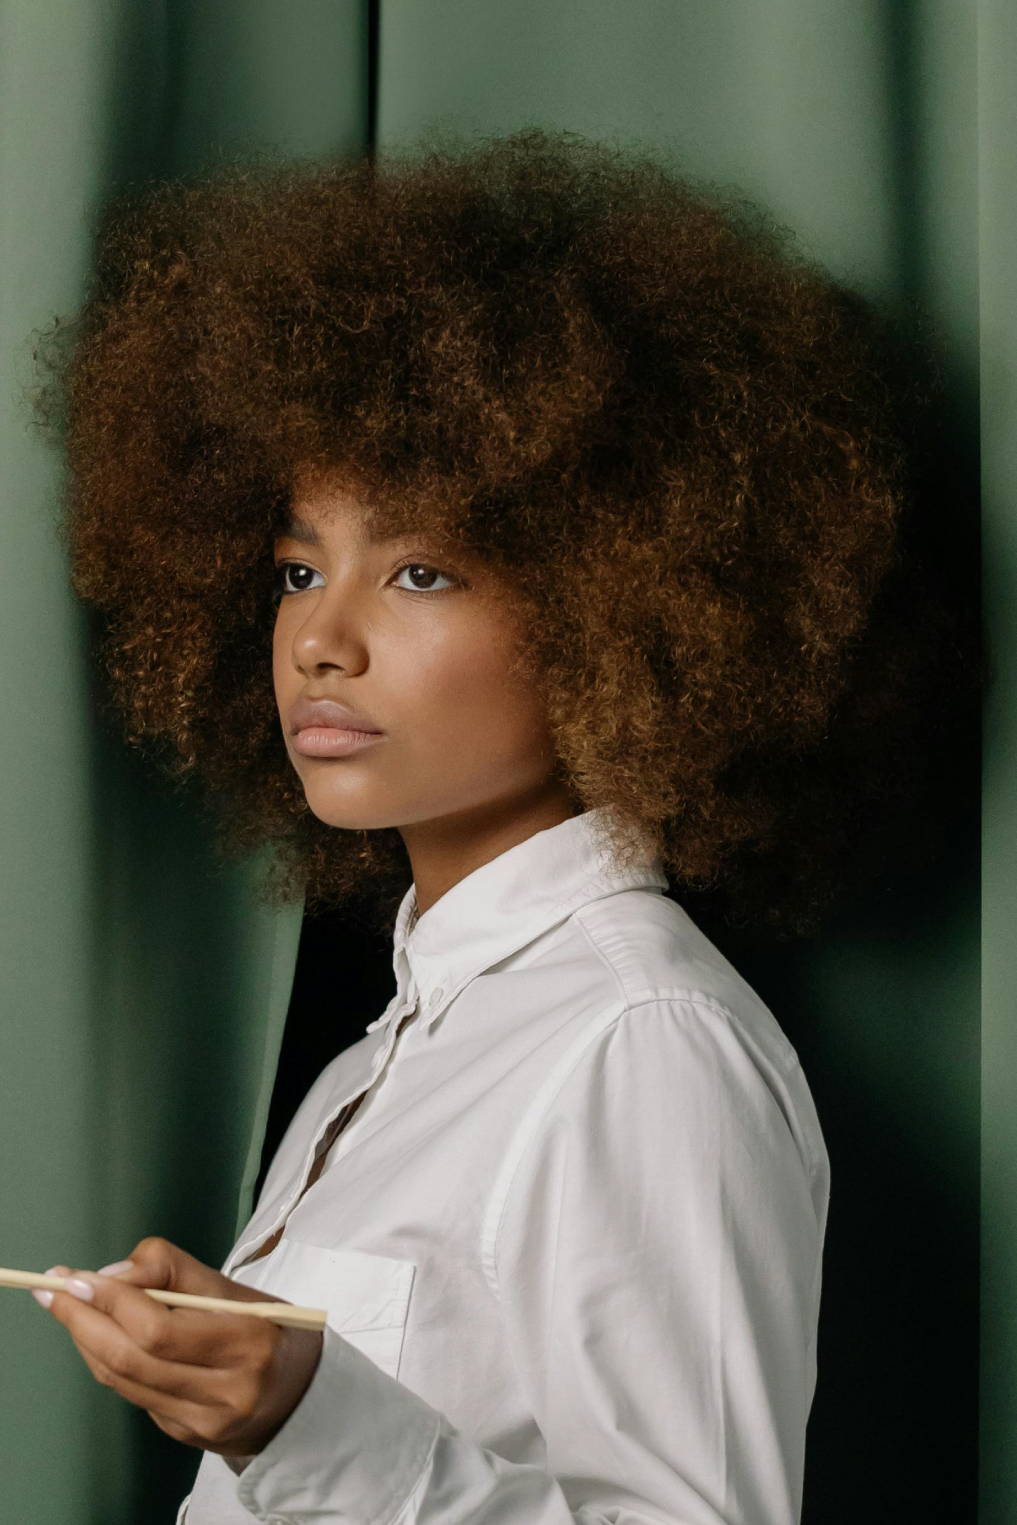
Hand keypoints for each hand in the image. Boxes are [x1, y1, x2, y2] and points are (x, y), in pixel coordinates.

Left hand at [35, 1236, 323, 1457]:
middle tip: (54, 1290)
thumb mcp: (237, 1288)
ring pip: (126, 1381)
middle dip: (84, 1321)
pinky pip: (136, 1397)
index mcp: (250, 1342)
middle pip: (133, 1359)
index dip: (112, 1301)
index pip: (160, 1328)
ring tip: (68, 1307)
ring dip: (87, 1341)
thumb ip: (176, 1270)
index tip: (79, 1276)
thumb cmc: (270, 1329)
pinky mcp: (189, 1438)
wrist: (305, 1395)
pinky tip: (101, 1339)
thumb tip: (114, 1272)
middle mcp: (229, 1391)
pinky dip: (110, 1364)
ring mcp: (207, 1422)